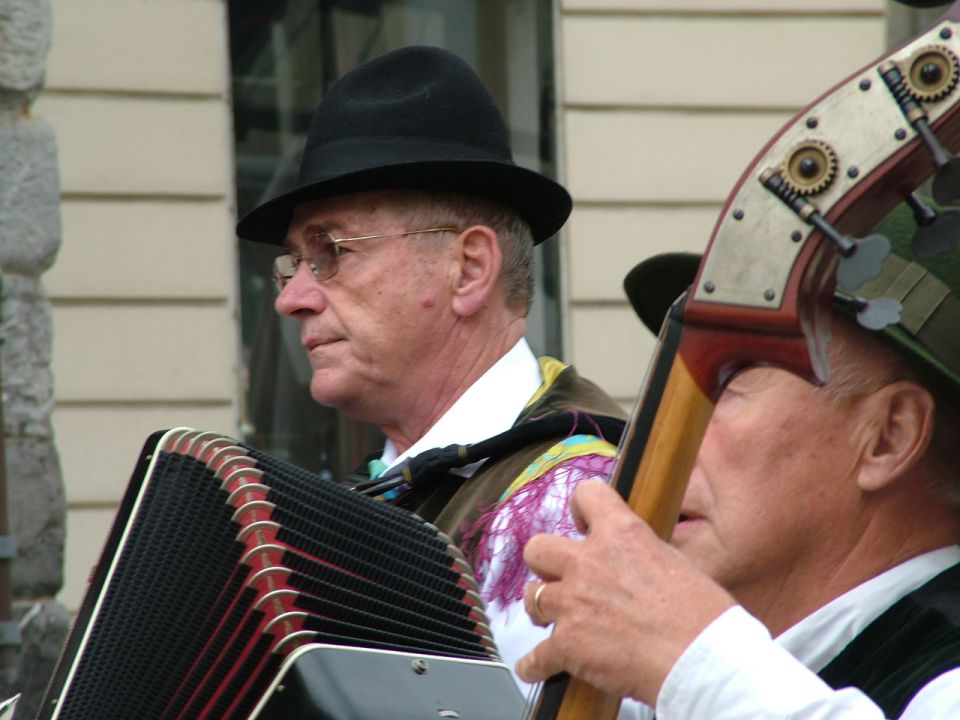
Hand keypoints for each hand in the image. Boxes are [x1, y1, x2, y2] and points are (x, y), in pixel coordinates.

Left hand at [515, 480, 735, 703]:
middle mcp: (590, 562)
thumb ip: (640, 557)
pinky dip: (536, 665)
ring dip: (543, 608)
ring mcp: (573, 602)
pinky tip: (536, 668)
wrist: (702, 660)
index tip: (584, 523)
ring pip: (532, 596)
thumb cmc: (702, 617)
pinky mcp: (567, 643)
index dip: (581, 508)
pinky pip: (537, 655)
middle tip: (561, 577)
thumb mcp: (675, 563)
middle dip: (545, 564)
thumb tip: (633, 568)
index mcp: (622, 534)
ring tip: (555, 620)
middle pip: (538, 548)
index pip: (586, 494)